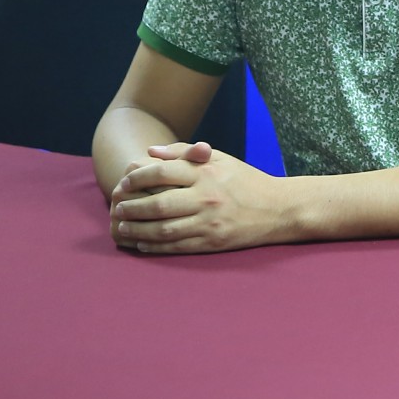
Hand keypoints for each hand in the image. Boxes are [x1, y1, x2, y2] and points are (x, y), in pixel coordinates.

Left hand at [108, 141, 293, 254]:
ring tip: (123, 226)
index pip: (162, 172)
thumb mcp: (221, 160)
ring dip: (137, 229)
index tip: (123, 183)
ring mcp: (209, 222)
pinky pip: (176, 246)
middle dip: (132, 207)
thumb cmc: (247, 181)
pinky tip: (141, 243)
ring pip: (163, 229)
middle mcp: (207, 198)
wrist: (280, 209)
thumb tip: (149, 152)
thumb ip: (185, 153)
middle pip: (158, 204)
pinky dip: (154, 246)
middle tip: (118, 208)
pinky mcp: (213, 242)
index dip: (137, 178)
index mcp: (207, 174)